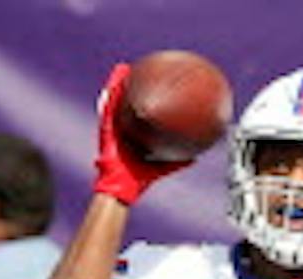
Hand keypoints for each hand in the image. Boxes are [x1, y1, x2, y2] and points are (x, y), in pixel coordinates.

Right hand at [93, 64, 189, 205]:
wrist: (123, 184)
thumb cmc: (141, 179)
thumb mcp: (164, 167)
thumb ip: (179, 161)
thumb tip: (196, 157)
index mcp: (137, 136)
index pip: (144, 117)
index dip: (150, 104)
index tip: (159, 90)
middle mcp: (125, 129)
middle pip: (130, 106)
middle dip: (136, 90)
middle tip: (142, 74)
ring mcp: (115, 127)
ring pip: (117, 102)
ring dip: (119, 84)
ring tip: (125, 69)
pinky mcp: (107, 126)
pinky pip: (109, 105)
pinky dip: (112, 90)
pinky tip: (119, 77)